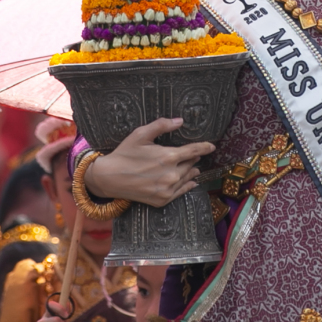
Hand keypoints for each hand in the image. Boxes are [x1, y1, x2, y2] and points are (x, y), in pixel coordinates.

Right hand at [83, 118, 212, 207]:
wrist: (109, 178)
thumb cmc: (125, 153)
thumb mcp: (140, 134)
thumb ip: (161, 125)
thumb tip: (180, 120)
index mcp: (168, 156)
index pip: (194, 151)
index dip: (204, 147)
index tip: (212, 146)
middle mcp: (171, 175)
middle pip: (191, 164)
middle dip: (193, 159)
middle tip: (194, 155)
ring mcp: (167, 189)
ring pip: (187, 178)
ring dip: (191, 171)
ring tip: (194, 168)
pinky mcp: (162, 200)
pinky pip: (181, 192)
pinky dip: (187, 185)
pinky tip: (190, 182)